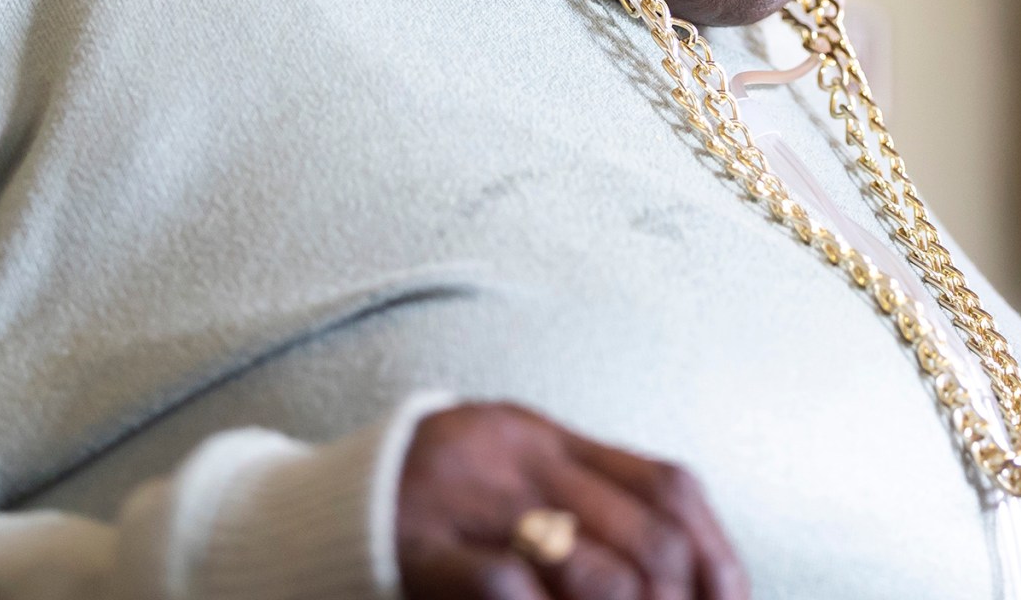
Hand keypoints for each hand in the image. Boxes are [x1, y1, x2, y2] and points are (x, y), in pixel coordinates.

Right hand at [397, 403, 750, 598]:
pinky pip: (508, 585)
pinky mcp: (421, 546)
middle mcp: (515, 455)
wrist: (304, 515)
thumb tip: (681, 567)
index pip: (668, 486)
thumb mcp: (503, 483)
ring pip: (594, 566)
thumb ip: (578, 502)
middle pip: (647, 533)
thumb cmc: (418, 513)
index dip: (716, 556)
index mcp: (542, 435)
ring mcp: (468, 498)